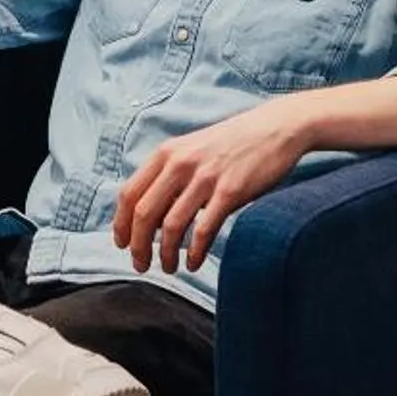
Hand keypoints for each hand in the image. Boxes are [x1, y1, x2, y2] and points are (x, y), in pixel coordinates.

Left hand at [112, 101, 310, 273]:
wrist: (275, 128)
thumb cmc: (233, 143)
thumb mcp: (192, 150)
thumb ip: (169, 176)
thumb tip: (152, 216)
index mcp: (166, 153)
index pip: (129, 194)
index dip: (121, 224)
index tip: (122, 245)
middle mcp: (180, 164)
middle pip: (145, 214)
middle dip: (138, 246)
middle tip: (141, 265)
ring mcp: (205, 177)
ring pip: (172, 226)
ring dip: (166, 254)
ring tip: (169, 268)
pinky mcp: (231, 191)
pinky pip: (205, 230)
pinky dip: (195, 252)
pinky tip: (194, 263)